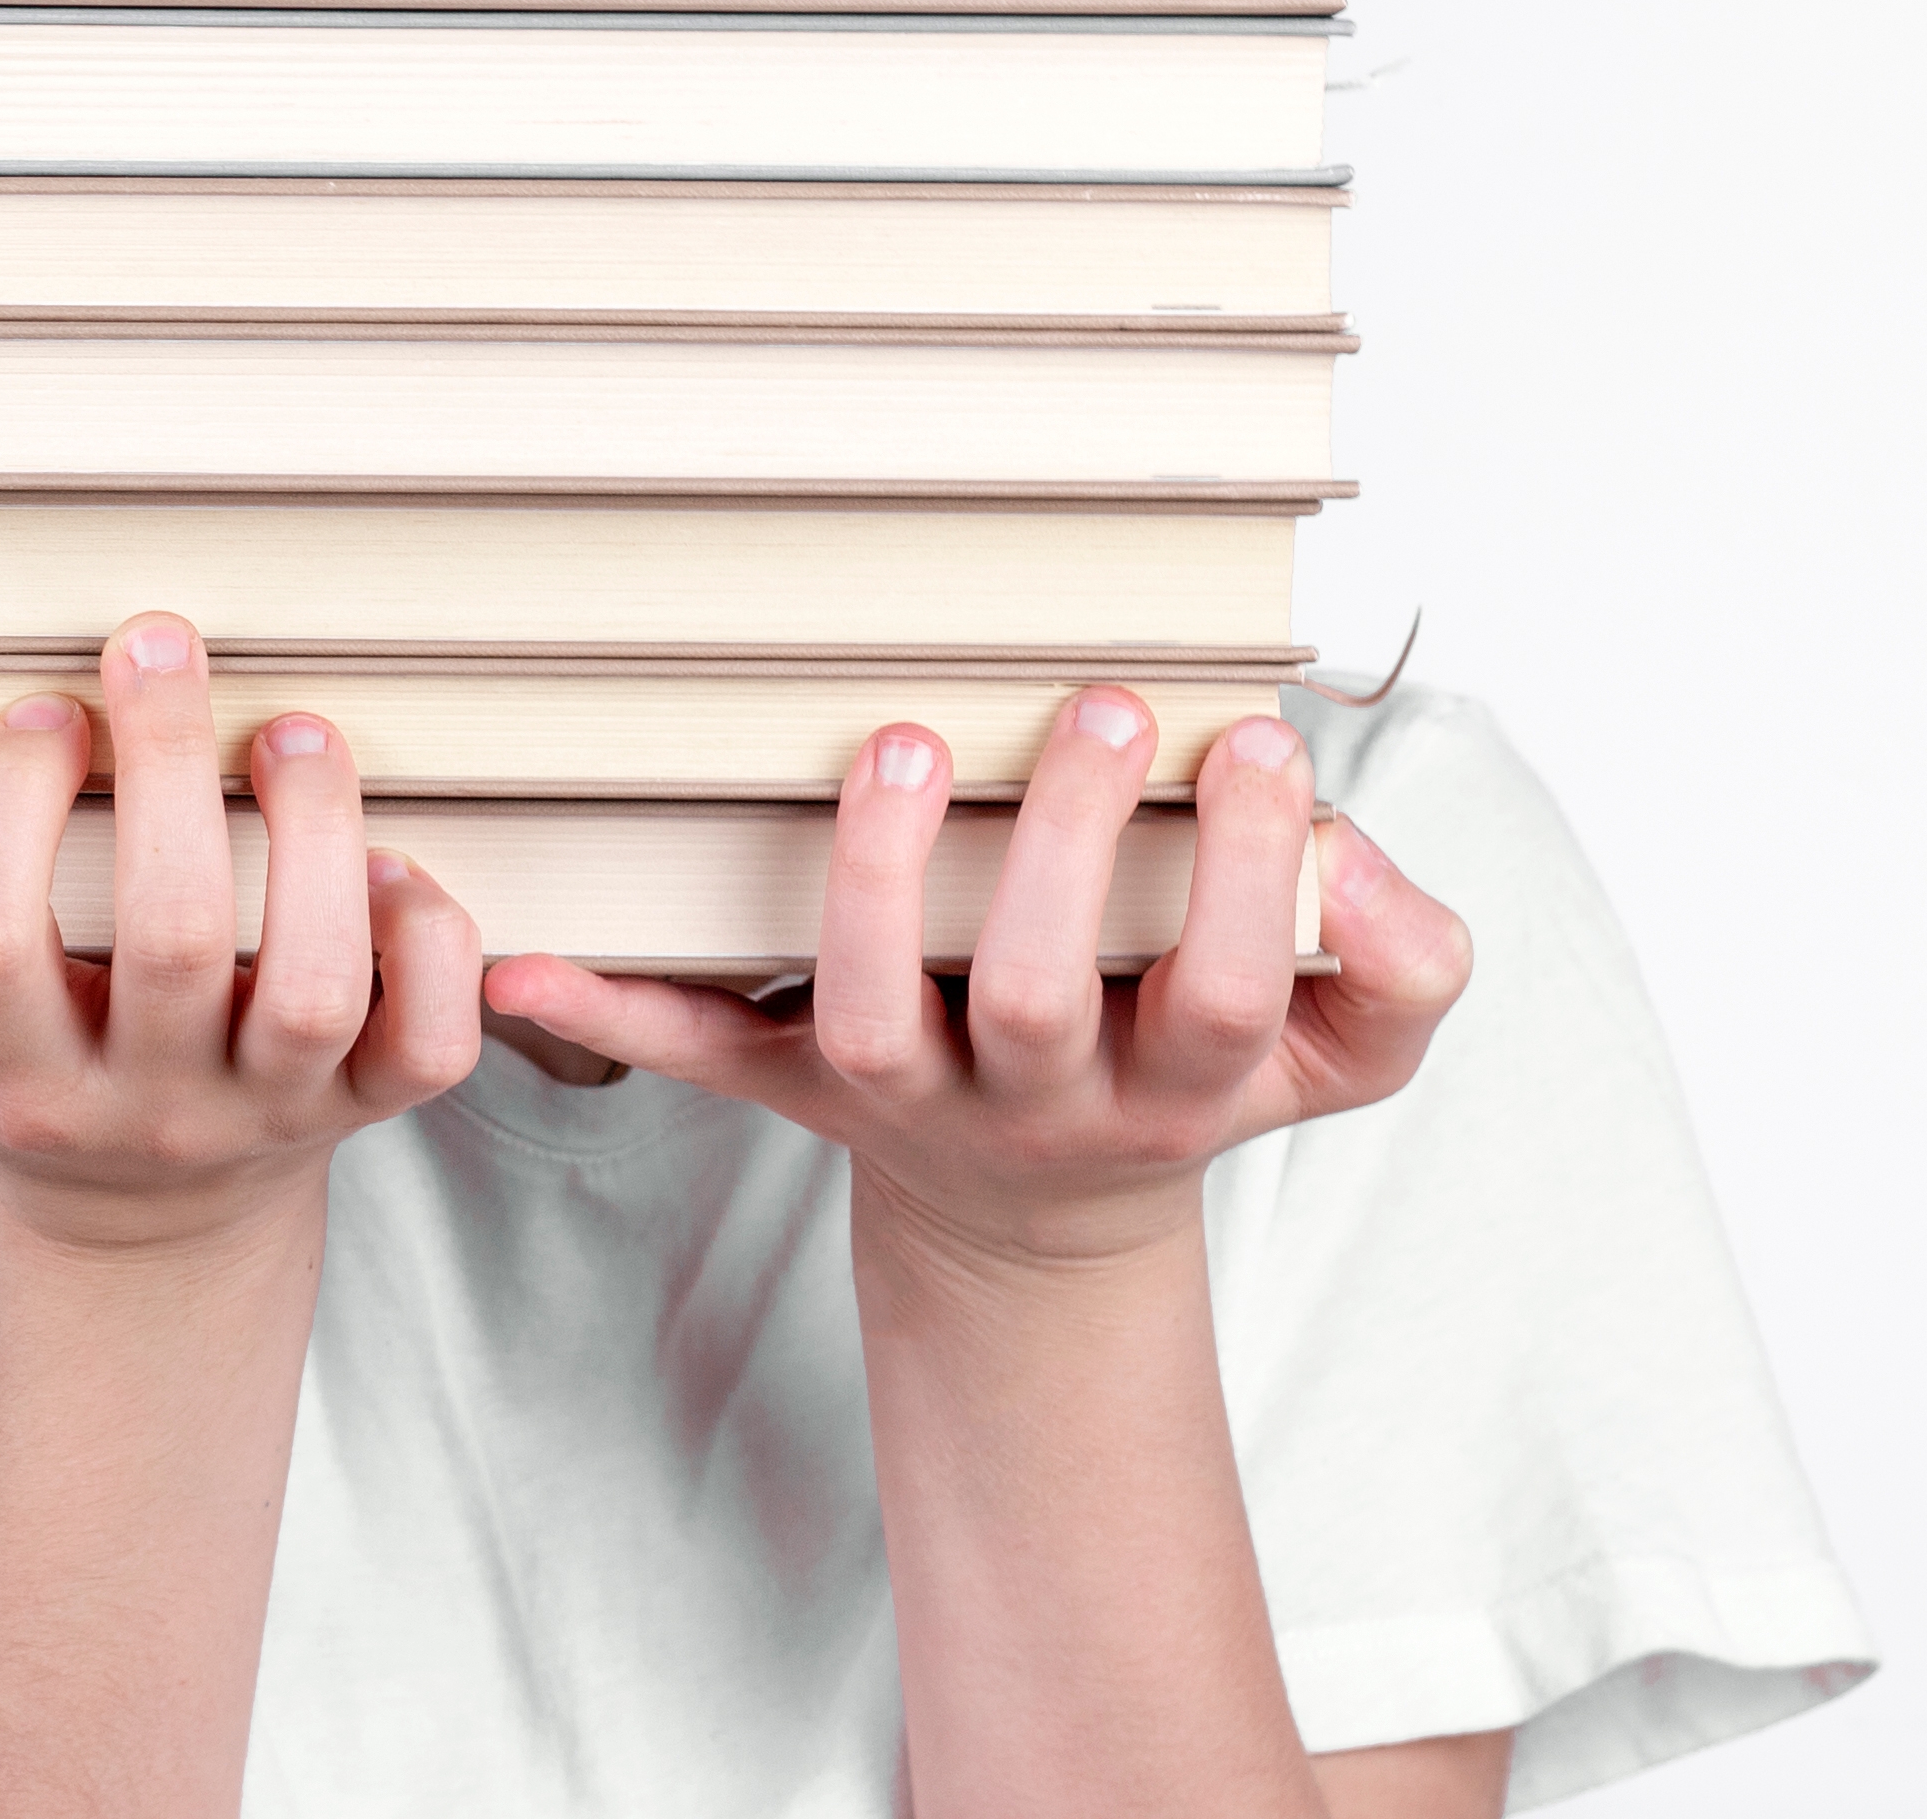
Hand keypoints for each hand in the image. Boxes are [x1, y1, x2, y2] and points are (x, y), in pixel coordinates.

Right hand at [0, 617, 483, 1254]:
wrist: (158, 1219)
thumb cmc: (13, 1081)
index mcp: (18, 1079)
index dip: (8, 815)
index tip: (33, 707)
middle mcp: (148, 1102)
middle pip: (171, 942)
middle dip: (170, 773)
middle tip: (157, 643)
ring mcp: (271, 1107)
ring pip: (314, 986)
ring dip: (318, 839)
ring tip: (292, 728)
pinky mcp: (373, 1104)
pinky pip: (429, 1044)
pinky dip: (432, 945)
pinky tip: (394, 857)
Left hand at [487, 692, 1471, 1276]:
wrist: (1051, 1219)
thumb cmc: (1198, 1066)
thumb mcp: (1339, 1051)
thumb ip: (1401, 966)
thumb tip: (1372, 860)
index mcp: (1179, 1081)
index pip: (1231, 989)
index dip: (1255, 877)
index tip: (1257, 742)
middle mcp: (1036, 1098)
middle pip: (1044, 998)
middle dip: (1072, 850)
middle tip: (1098, 708)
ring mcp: (905, 1095)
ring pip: (865, 1019)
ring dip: (870, 886)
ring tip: (905, 743)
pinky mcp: (794, 1085)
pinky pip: (693, 1056)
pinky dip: (609, 1014)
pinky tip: (525, 962)